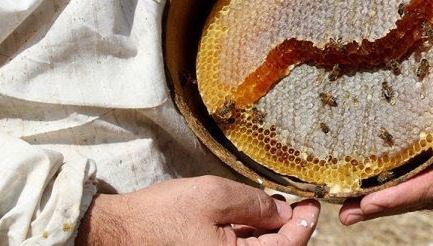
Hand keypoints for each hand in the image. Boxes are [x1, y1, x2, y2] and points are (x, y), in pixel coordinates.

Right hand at [76, 175, 319, 244]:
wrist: (120, 231)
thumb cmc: (163, 214)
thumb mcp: (214, 196)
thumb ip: (255, 203)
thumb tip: (282, 211)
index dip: (304, 223)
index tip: (312, 204)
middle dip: (289, 228)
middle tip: (297, 203)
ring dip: (269, 232)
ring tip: (276, 206)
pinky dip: (250, 236)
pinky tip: (252, 218)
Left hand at [339, 26, 432, 223]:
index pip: (429, 190)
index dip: (397, 198)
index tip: (366, 202)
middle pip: (419, 199)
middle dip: (382, 207)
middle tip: (346, 214)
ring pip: (420, 193)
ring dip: (388, 201)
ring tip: (354, 206)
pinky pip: (426, 181)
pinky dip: (402, 187)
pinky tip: (382, 186)